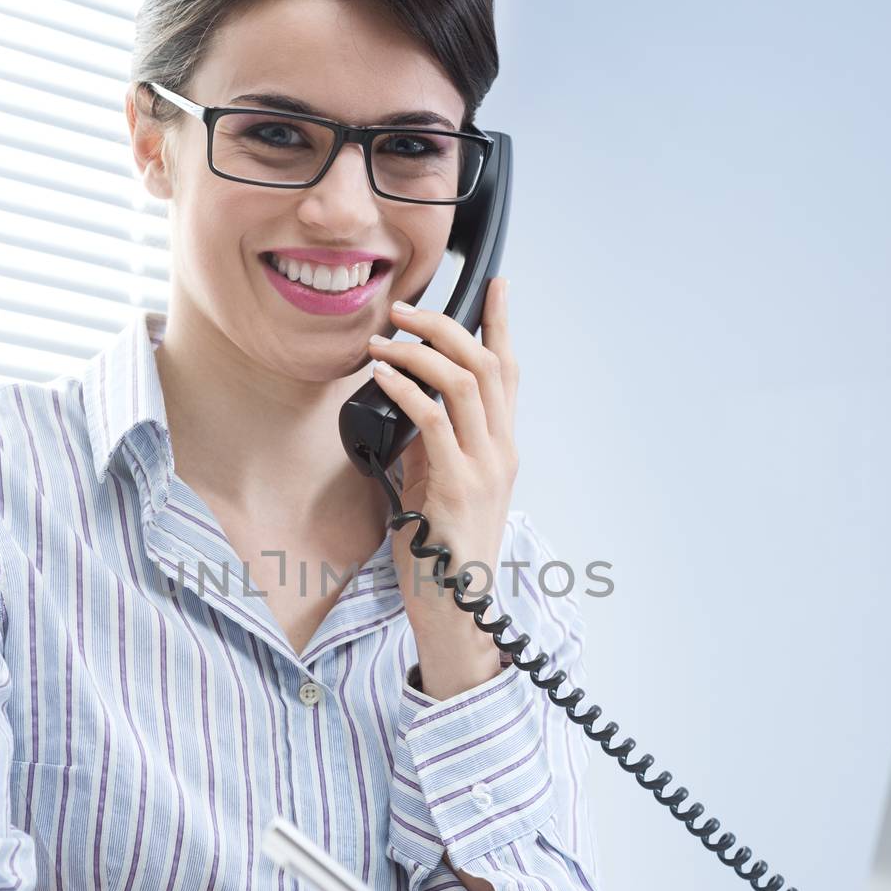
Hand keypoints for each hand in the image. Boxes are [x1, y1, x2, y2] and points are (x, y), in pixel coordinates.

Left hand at [367, 279, 518, 653]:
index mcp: (501, 448)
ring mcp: (485, 468)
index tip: (494, 283)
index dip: (502, 323)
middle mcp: (502, 451)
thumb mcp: (438, 483)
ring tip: (384, 341)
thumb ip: (431, 444)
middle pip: (488, 364)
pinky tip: (381, 378)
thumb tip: (406, 403)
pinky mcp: (459, 487)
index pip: (509, 371)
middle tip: (405, 309)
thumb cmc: (442, 551)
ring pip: (465, 383)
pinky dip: (406, 390)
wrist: (456, 607)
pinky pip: (434, 422)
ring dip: (420, 351)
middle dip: (446, 325)